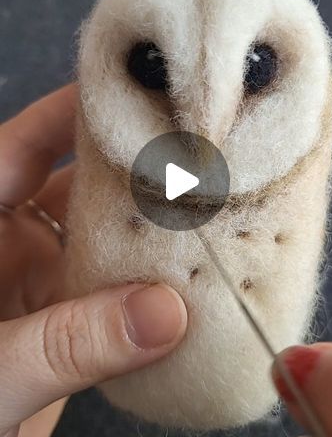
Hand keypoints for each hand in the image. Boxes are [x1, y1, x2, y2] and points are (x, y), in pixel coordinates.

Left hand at [0, 86, 186, 436]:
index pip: (16, 150)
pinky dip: (147, 295)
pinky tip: (191, 288)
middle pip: (70, 189)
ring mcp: (36, 289)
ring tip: (207, 214)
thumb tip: (165, 314)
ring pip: (98, 245)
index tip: (135, 91)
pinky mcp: (63, 331)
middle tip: (193, 152)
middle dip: (127, 172)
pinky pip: (111, 302)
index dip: (70, 114)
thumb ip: (68, 345)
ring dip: (145, 236)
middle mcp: (4, 249)